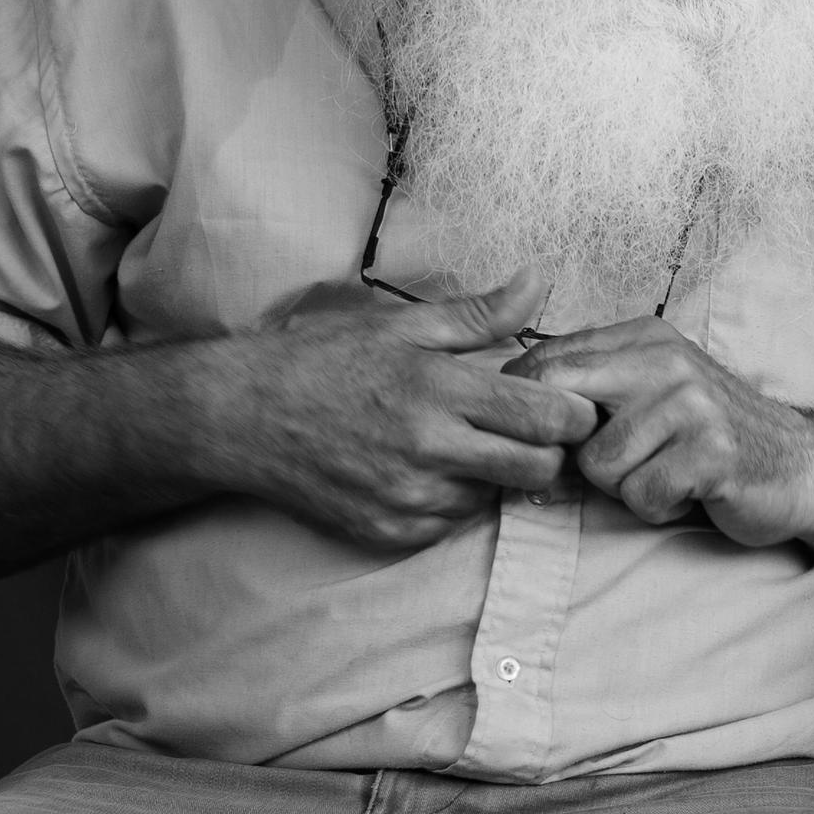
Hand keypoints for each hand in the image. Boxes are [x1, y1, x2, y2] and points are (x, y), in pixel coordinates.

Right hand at [210, 268, 598, 553]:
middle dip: (548, 452)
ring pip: (496, 498)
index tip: (565, 405)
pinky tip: (423, 469)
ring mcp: (408, 496)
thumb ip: (480, 314)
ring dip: (493, 476)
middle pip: (539, 469)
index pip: (551, 418)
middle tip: (527, 431)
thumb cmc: (321, 360)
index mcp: (441, 389)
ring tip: (460, 443)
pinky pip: (451, 524)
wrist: (238, 416)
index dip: (574, 414)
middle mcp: (430, 448)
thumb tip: (538, 281)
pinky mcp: (388, 532)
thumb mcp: (400, 325)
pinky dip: (451, 500)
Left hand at [503, 317, 813, 544]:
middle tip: (608, 466)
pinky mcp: (713, 450)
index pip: (543, 363)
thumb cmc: (708, 438)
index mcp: (643, 337)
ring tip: (665, 475)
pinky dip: (658, 508)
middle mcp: (666, 359)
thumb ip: (589, 390)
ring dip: (625, 488)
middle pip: (559, 405)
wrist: (799, 466)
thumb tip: (506, 419)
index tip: (557, 443)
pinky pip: (641, 495)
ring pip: (599, 464)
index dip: (531, 415)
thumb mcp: (649, 393)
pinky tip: (688, 493)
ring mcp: (692, 402)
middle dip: (571, 451)